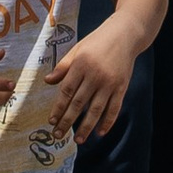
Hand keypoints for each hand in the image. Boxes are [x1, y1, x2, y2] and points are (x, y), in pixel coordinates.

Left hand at [47, 23, 137, 141]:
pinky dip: (108, 121)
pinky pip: (114, 108)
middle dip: (67, 121)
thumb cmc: (98, 41)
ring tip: (77, 140)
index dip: (58, 107)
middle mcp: (95, 74)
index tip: (51, 121)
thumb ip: (63, 66)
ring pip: (96, 109)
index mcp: (81, 64)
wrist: (126, 33)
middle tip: (58, 135)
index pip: (66, 91)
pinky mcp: (122, 86)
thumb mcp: (78, 48)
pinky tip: (100, 132)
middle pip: (78, 103)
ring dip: (86, 127)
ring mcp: (110, 82)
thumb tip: (47, 81)